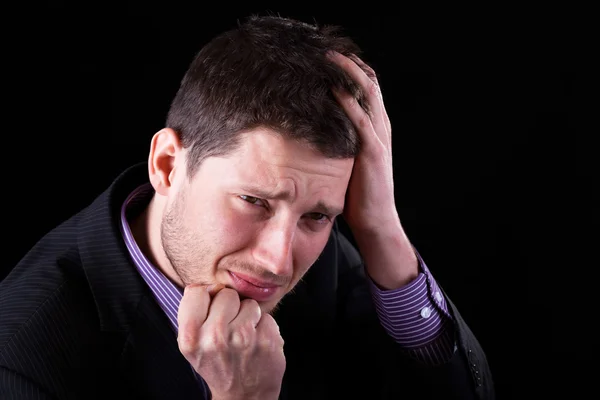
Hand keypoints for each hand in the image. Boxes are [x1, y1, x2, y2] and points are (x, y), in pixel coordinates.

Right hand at [177, 285, 285, 399]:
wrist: (244, 397)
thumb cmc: (219, 365)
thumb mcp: (193, 346)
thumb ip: (194, 314)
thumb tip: (208, 284)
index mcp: (190, 339)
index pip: (196, 291)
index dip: (206, 297)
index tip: (210, 311)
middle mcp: (214, 338)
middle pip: (226, 294)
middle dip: (230, 307)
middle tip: (229, 329)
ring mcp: (243, 339)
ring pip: (248, 303)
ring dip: (248, 316)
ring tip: (243, 338)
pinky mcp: (267, 340)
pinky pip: (266, 315)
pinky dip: (264, 326)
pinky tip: (257, 343)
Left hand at [329, 52, 398, 234]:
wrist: (375, 220)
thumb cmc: (357, 193)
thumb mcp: (348, 160)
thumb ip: (339, 141)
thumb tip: (314, 129)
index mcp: (376, 127)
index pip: (367, 88)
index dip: (351, 68)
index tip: (329, 56)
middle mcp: (381, 127)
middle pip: (369, 82)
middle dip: (349, 63)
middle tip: (327, 48)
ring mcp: (379, 137)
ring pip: (368, 93)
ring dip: (348, 72)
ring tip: (329, 57)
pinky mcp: (373, 151)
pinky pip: (360, 119)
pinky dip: (347, 101)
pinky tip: (332, 89)